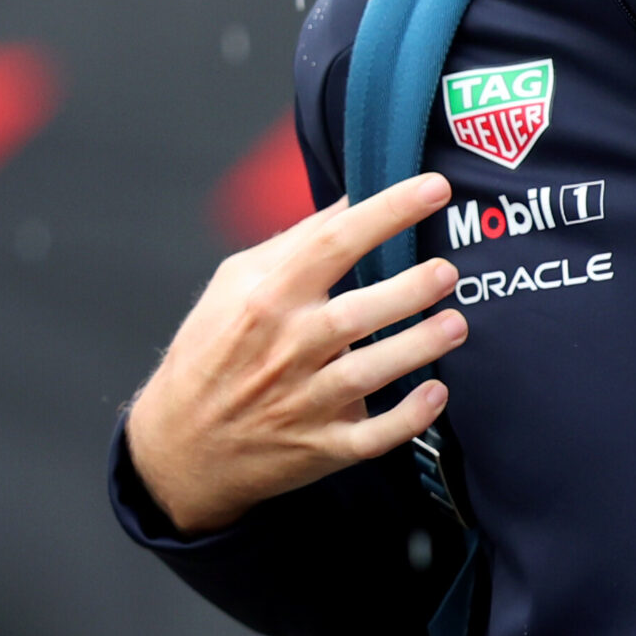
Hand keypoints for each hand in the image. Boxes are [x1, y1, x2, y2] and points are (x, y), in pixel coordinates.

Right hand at [124, 173, 465, 534]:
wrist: (180, 445)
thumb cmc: (214, 350)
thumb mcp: (234, 283)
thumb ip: (297, 243)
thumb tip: (355, 200)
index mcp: (268, 298)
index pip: (334, 243)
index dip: (387, 211)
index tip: (434, 187)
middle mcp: (286, 347)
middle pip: (355, 313)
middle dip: (407, 289)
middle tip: (449, 270)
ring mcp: (302, 402)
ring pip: (367, 374)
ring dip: (416, 348)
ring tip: (456, 323)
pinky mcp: (318, 447)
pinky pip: (369, 437)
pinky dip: (405, 419)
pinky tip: (437, 395)